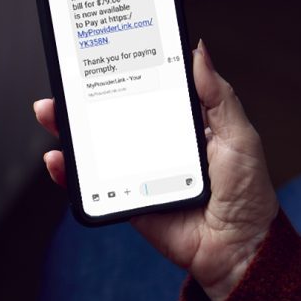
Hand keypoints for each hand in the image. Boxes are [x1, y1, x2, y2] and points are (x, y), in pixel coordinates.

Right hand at [34, 40, 277, 300]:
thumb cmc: (247, 194)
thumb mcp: (238, 135)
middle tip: (65, 84)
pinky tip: (58, 160)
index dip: (122, 74)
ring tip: (52, 115)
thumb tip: (200, 53)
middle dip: (82, 98)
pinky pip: (91, 185)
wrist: (239, 248)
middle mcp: (156, 145)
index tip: (100, 57)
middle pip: (111, 115)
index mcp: (181, 125)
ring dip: (68, 130)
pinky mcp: (126, 199)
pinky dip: (69, 174)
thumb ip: (218, 96)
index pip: (145, 92)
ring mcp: (137, 172)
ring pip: (95, 146)